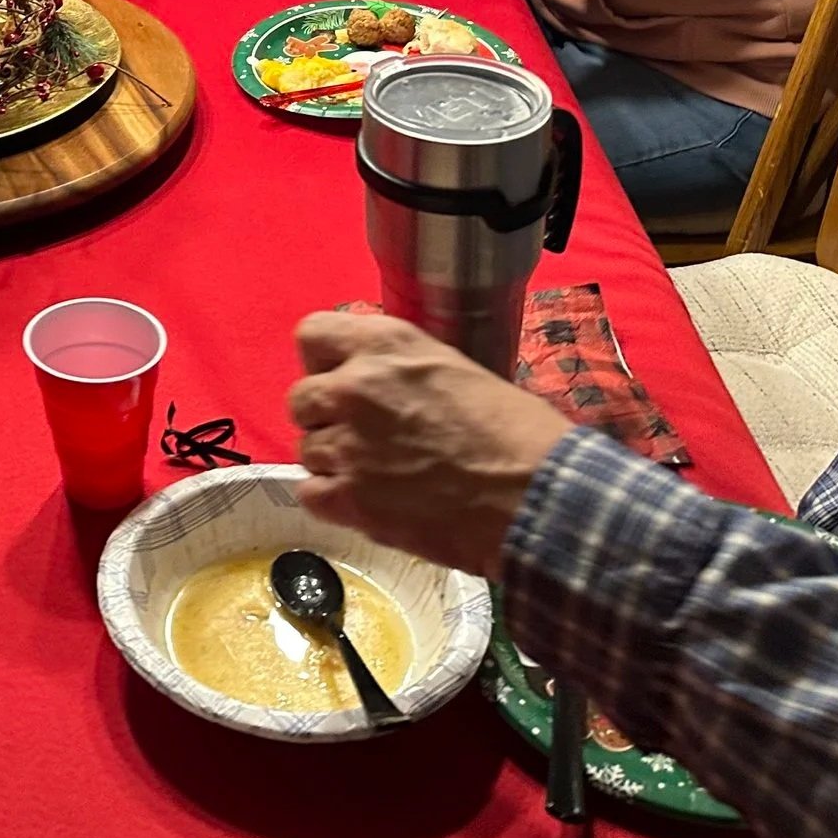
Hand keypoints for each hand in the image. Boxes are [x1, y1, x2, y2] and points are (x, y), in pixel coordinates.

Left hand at [287, 313, 571, 580]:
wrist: (536, 498)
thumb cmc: (516, 432)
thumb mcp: (454, 368)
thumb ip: (400, 369)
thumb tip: (375, 379)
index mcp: (384, 344)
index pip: (311, 335)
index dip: (324, 362)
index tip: (343, 380)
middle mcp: (354, 387)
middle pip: (301, 398)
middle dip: (327, 417)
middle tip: (365, 436)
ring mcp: (347, 444)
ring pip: (307, 448)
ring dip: (333, 461)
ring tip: (378, 474)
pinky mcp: (349, 499)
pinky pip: (310, 492)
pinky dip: (333, 499)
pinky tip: (368, 502)